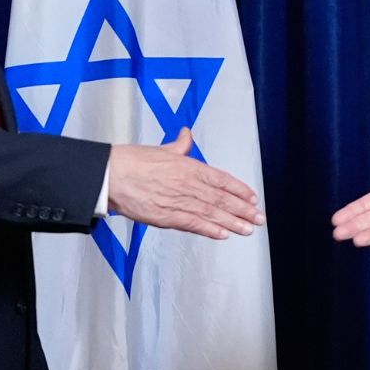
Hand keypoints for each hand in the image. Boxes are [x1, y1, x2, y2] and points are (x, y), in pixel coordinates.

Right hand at [107, 128, 264, 238]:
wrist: (111, 175)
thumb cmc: (132, 161)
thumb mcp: (161, 149)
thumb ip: (178, 145)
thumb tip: (186, 135)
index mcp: (188, 166)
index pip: (221, 179)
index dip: (239, 190)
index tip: (252, 198)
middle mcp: (188, 184)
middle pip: (221, 198)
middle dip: (242, 210)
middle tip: (258, 218)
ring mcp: (178, 201)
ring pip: (211, 213)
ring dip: (232, 222)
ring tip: (247, 229)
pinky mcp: (166, 216)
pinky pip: (193, 224)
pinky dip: (209, 229)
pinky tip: (223, 234)